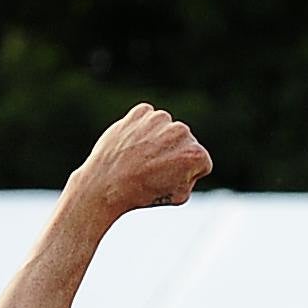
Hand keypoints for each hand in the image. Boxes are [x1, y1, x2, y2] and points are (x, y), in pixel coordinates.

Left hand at [69, 103, 212, 217]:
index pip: (201, 161)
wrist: (106, 184)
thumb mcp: (178, 195)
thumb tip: (188, 158)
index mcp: (195, 154)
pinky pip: (147, 118)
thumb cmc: (143, 194)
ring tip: (140, 158)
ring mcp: (160, 119)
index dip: (187, 174)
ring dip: (158, 139)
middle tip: (152, 170)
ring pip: (166, 128)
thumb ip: (191, 174)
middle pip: (185, 142)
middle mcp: (181, 132)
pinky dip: (142, 128)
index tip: (169, 180)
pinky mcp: (141, 112)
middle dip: (173, 153)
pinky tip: (132, 145)